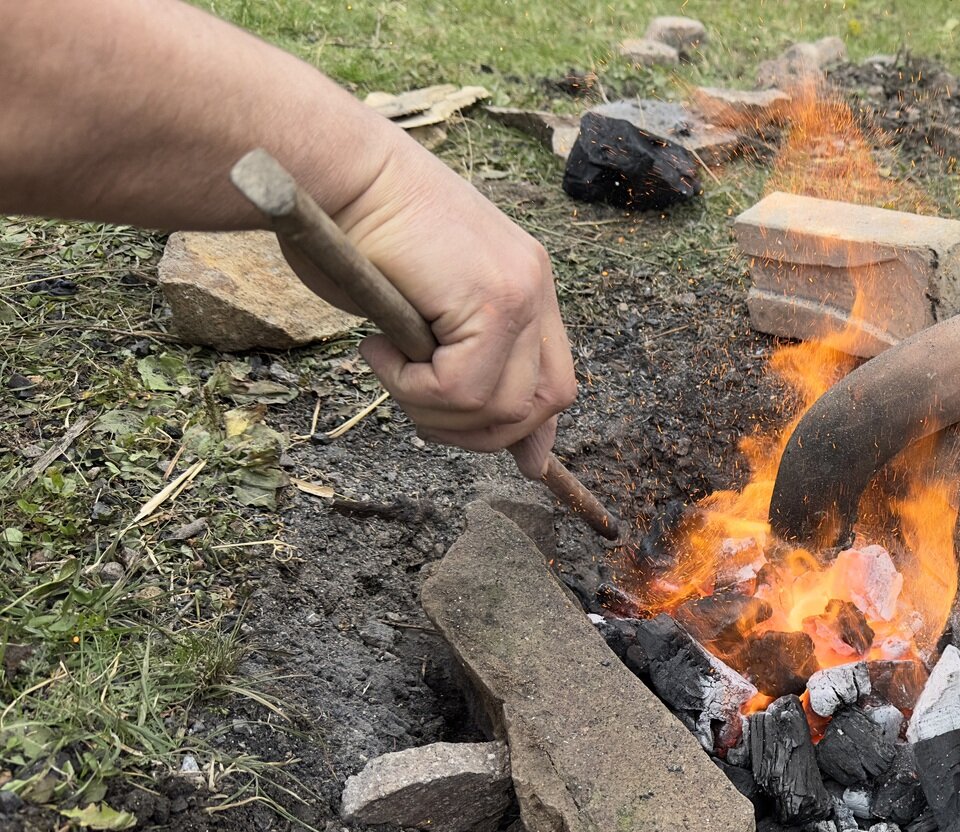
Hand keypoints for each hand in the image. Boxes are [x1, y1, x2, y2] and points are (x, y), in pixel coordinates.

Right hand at [296, 144, 576, 478]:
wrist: (331, 169)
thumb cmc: (354, 232)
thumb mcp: (420, 310)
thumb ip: (466, 363)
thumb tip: (522, 456)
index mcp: (526, 285)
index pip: (557, 382)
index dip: (533, 431)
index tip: (519, 463)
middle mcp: (534, 285)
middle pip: (544, 404)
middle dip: (480, 432)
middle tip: (419, 405)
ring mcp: (520, 289)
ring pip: (500, 406)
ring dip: (435, 408)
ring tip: (390, 364)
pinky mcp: (491, 296)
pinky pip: (462, 387)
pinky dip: (412, 387)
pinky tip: (380, 347)